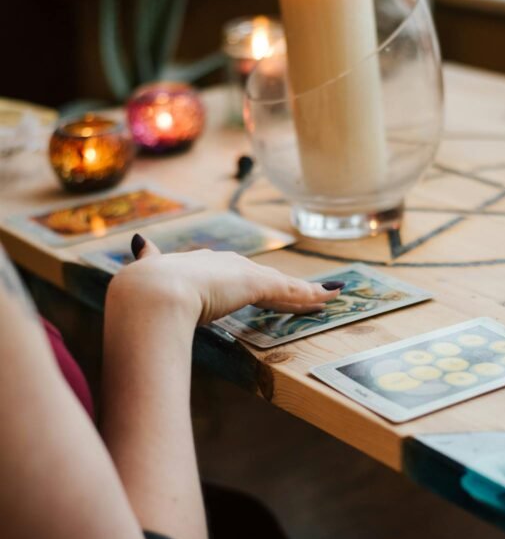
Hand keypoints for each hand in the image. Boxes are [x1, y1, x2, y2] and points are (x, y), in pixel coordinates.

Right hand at [109, 233, 343, 326]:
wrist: (150, 291)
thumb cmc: (141, 291)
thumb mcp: (145, 275)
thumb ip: (147, 260)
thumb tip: (138, 241)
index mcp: (198, 266)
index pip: (229, 275)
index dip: (243, 282)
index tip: (253, 287)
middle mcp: (223, 264)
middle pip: (260, 279)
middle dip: (280, 289)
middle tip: (304, 296)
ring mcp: (241, 274)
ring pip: (282, 286)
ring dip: (305, 293)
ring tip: (327, 297)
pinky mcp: (256, 284)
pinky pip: (292, 292)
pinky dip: (312, 295)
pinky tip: (331, 297)